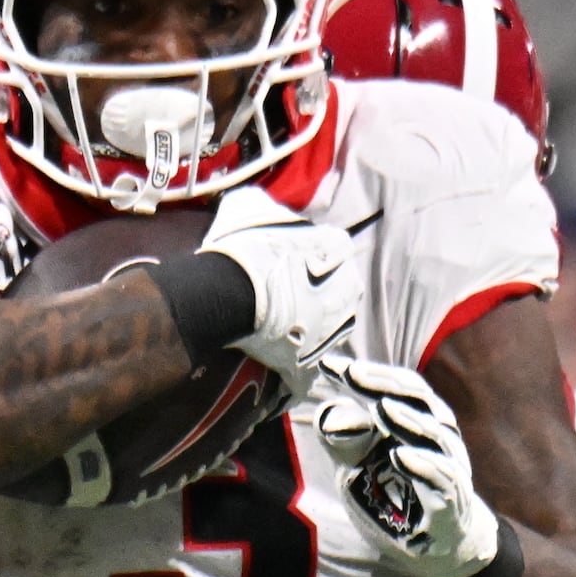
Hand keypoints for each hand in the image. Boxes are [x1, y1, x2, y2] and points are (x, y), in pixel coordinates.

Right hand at [198, 186, 357, 378]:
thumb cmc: (242, 248)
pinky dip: (293, 371)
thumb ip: (260, 205)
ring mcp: (334, 329)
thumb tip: (254, 205)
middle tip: (280, 294)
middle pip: (336, 290)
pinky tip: (275, 363)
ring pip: (326, 329)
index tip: (283, 260)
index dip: (305, 254)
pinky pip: (305, 372)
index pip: (331, 247)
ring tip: (277, 327)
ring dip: (308, 329)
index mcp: (338, 248)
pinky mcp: (311, 362)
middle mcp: (348, 288)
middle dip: (314, 294)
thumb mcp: (247, 207)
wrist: (227, 294)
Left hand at [316, 357, 504, 576]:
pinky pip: (441, 478)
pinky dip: (421, 466)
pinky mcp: (451, 502)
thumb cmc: (396, 493)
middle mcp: (439, 436)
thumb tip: (328, 411)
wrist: (436, 543)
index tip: (328, 365)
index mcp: (419, 419)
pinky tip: (398, 455)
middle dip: (384, 384)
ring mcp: (449, 467)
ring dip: (407, 420)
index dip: (366, 373)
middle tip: (353, 374)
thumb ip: (343, 439)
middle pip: (418, 399)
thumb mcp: (358, 465)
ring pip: (435, 435)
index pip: (395, 386)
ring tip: (381, 407)